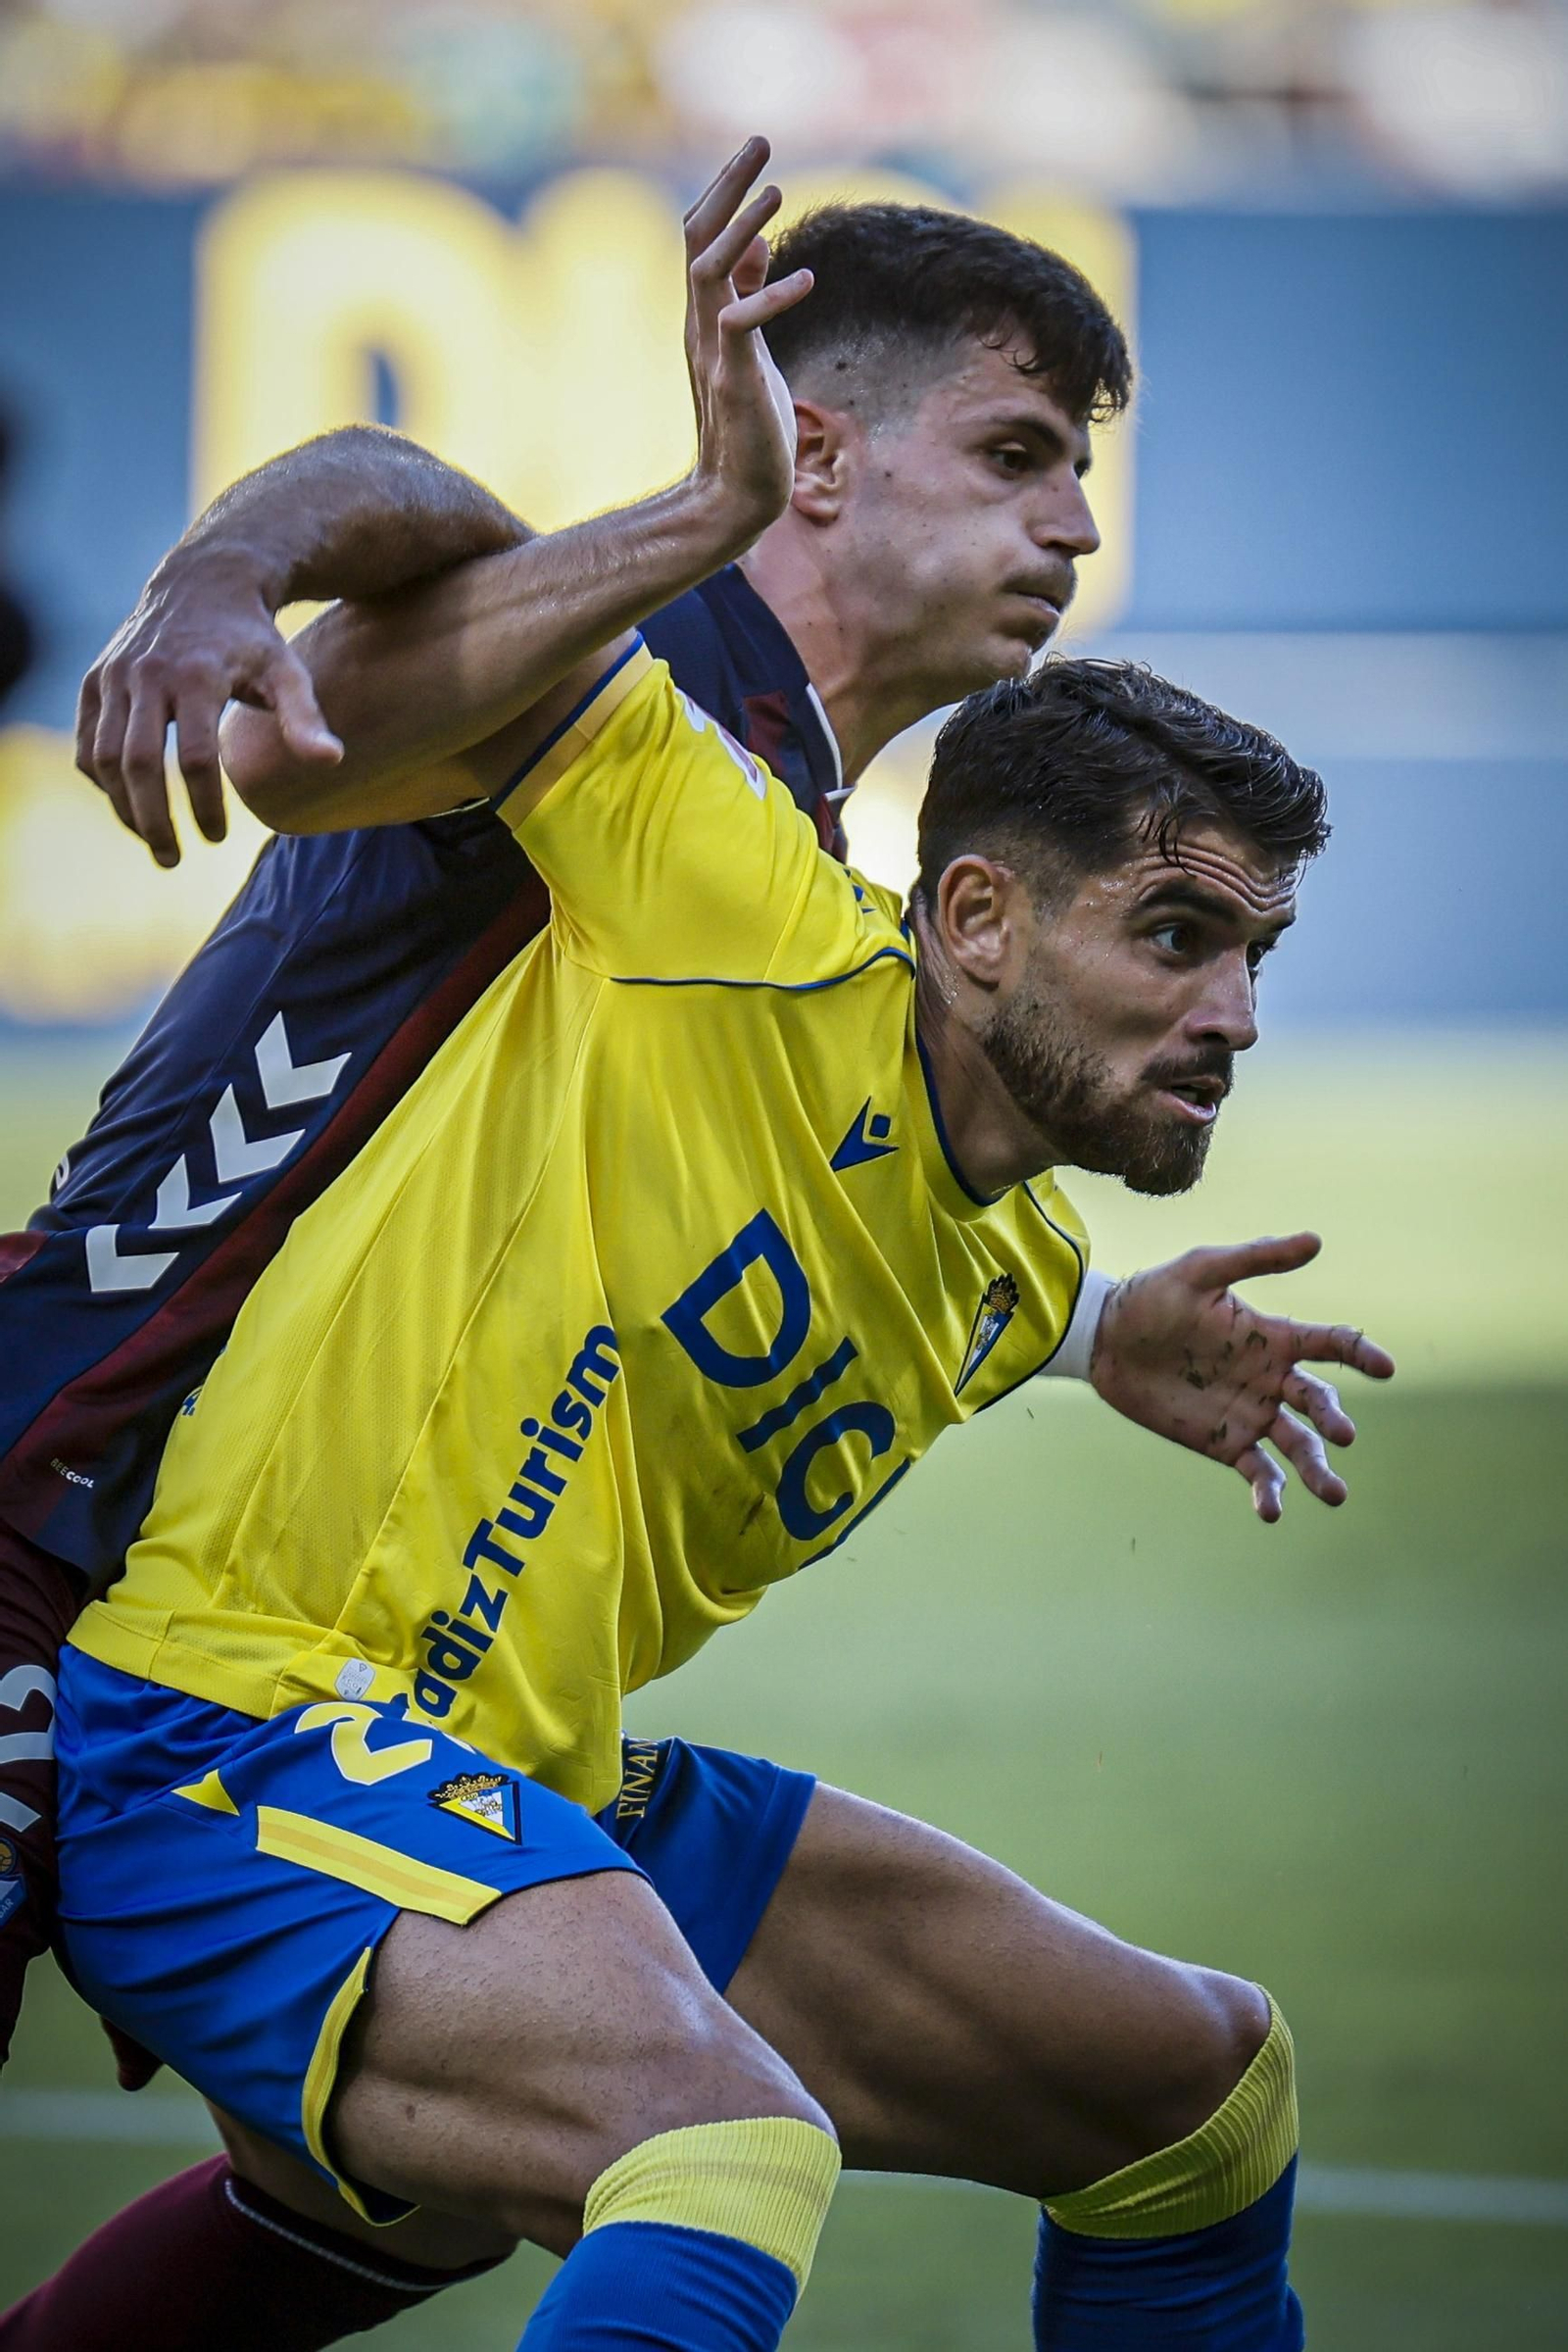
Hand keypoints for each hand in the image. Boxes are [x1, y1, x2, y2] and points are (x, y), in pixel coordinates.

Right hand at [75, 555, 342, 867]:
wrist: (204, 583)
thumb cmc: (254, 639)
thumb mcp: (287, 671)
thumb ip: (305, 718)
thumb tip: (333, 762)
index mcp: (196, 675)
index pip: (195, 757)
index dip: (205, 804)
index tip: (217, 838)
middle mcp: (147, 674)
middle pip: (139, 764)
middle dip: (154, 820)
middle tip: (173, 860)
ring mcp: (114, 676)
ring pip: (104, 758)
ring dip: (124, 808)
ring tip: (153, 841)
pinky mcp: (95, 680)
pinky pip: (86, 742)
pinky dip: (101, 780)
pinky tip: (128, 804)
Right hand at [682, 138, 812, 545]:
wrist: (734, 497)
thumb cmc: (749, 426)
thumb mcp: (751, 348)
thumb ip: (750, 293)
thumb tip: (763, 239)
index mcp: (704, 317)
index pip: (700, 238)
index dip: (723, 190)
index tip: (754, 151)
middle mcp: (700, 326)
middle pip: (697, 238)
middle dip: (727, 186)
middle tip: (760, 140)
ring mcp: (713, 352)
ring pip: (707, 271)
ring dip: (741, 228)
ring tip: (777, 190)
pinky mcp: (734, 381)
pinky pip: (741, 325)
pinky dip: (771, 297)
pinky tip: (808, 279)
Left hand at [1090, 1232, 1394, 1522]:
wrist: (1105, 1340)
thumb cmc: (1152, 1297)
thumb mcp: (1201, 1270)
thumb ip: (1256, 1258)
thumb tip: (1316, 1240)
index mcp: (1273, 1337)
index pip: (1331, 1345)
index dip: (1361, 1354)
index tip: (1385, 1368)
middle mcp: (1271, 1378)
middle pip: (1318, 1402)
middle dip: (1334, 1419)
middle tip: (1341, 1434)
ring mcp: (1251, 1414)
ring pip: (1298, 1445)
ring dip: (1317, 1469)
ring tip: (1333, 1494)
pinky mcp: (1224, 1444)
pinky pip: (1258, 1472)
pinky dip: (1270, 1493)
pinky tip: (1272, 1512)